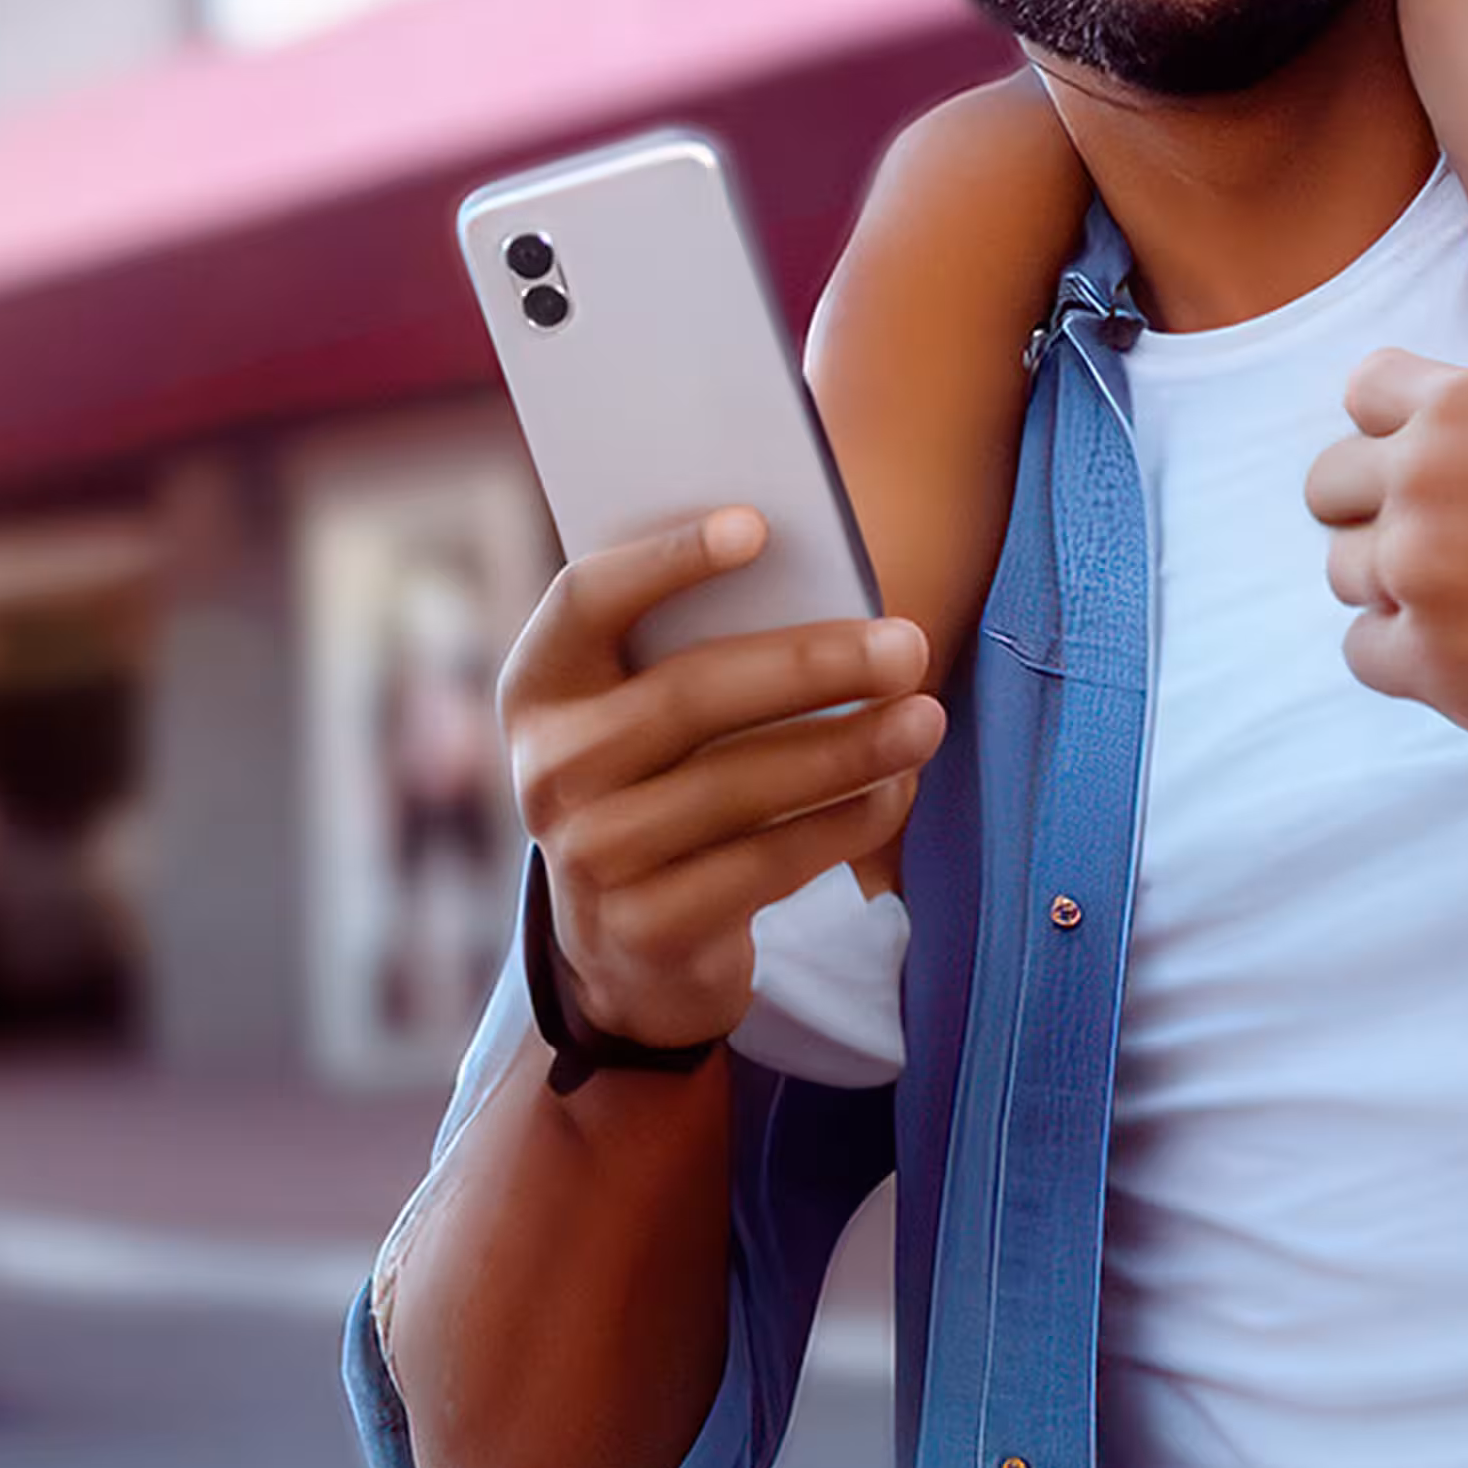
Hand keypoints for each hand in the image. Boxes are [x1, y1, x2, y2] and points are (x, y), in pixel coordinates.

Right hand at [498, 510, 941, 1057]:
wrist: (629, 940)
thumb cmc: (670, 776)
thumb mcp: (656, 707)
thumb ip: (707, 642)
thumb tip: (828, 584)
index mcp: (541, 684)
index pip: (587, 599)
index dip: (666, 558)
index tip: (758, 526)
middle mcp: (549, 769)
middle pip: (689, 696)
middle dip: (811, 666)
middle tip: (908, 646)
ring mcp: (590, 858)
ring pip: (739, 787)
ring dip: (849, 749)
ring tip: (925, 718)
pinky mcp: (646, 930)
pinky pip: (766, 863)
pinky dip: (843, 822)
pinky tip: (895, 789)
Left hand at [1302, 349, 1467, 812]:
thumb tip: (1404, 463)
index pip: (1363, 395)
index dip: (1397, 437)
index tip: (1438, 474)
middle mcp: (1431, 474)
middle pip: (1331, 488)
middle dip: (1381, 519)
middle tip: (1458, 557)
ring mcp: (1424, 571)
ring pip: (1347, 573)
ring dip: (1400, 593)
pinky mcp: (1435, 665)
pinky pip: (1367, 651)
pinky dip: (1414, 661)